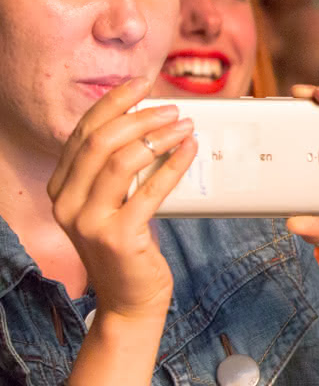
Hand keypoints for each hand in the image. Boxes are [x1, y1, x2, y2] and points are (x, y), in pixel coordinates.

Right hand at [48, 79, 196, 320]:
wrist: (129, 300)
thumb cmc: (129, 246)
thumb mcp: (113, 203)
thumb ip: (118, 170)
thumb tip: (152, 123)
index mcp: (61, 187)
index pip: (82, 132)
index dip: (113, 103)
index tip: (141, 84)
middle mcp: (67, 202)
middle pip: (99, 141)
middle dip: (139, 116)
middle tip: (172, 107)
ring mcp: (89, 221)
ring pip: (121, 160)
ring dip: (158, 136)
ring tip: (185, 125)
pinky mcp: (118, 237)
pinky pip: (150, 190)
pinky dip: (173, 165)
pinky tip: (190, 151)